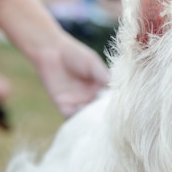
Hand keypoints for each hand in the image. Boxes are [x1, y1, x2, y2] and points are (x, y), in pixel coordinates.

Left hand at [0, 0, 108, 116]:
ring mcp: (77, 102)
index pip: (109, 100)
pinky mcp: (63, 105)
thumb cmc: (74, 53)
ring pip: (86, 117)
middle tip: (109, 120)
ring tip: (96, 121)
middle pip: (99, 112)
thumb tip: (116, 88)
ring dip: (91, 120)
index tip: (119, 110)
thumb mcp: (93, 63)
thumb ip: (103, 76)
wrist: (51, 51)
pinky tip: (82, 118)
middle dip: (103, 116)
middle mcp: (90, 96)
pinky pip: (71, 117)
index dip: (114, 106)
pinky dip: (77, 121)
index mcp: (100, 87)